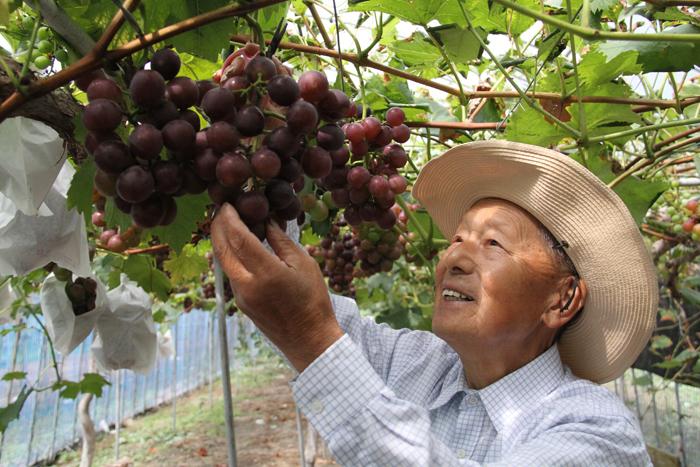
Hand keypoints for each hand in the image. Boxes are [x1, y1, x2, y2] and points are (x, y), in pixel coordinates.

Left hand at [211, 203, 343, 371]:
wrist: (309, 340)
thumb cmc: (313, 301)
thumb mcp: (304, 264)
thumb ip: (281, 241)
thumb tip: (266, 222)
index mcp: (266, 273)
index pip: (239, 238)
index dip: (230, 218)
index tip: (228, 203)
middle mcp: (247, 285)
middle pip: (222, 249)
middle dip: (217, 226)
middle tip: (220, 209)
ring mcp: (241, 296)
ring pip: (223, 262)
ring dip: (221, 241)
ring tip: (226, 224)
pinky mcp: (241, 304)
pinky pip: (230, 274)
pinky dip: (230, 256)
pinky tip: (237, 247)